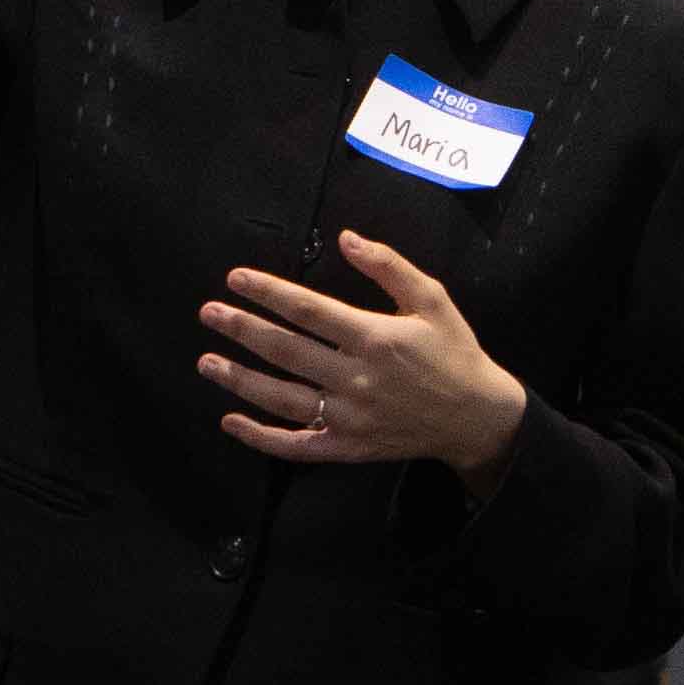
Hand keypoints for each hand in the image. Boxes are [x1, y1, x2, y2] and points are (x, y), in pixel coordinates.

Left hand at [204, 234, 529, 491]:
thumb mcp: (432, 298)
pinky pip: (296, 445)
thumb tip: (346, 238)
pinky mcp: (348, 447)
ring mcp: (349, 417)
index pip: (307, 310)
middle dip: (241, 330)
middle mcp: (356, 378)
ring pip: (281, 397)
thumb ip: (388, 266)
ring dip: (239, 379)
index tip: (236, 279)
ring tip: (206, 362)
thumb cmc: (455, 352)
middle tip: (208, 313)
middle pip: (285, 350)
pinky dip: (260, 437)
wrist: (477, 417)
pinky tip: (231, 421)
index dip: (267, 292)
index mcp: (375, 337)